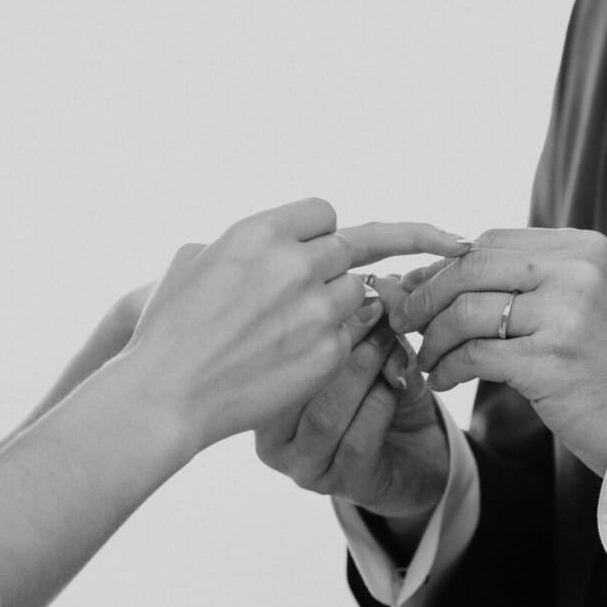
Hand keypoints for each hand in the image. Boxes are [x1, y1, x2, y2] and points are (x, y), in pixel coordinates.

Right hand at [124, 200, 467, 452]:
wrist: (168, 394)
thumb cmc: (168, 330)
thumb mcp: (193, 263)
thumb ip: (237, 244)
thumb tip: (258, 243)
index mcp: (259, 232)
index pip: (324, 212)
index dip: (320, 230)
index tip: (324, 244)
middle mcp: (295, 263)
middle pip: (358, 245)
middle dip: (374, 255)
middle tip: (438, 248)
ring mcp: (316, 309)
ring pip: (362, 294)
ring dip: (346, 308)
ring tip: (304, 332)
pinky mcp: (329, 352)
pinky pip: (353, 338)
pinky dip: (340, 347)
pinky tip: (302, 361)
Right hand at [254, 275, 449, 524]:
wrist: (416, 454)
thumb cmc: (379, 396)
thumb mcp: (371, 350)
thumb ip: (369, 319)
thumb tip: (383, 281)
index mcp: (262, 400)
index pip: (273, 359)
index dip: (314, 321)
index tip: (350, 292)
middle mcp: (273, 439)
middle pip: (297, 385)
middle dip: (341, 343)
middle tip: (376, 314)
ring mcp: (304, 466)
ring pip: (326, 415)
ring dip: (363, 372)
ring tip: (389, 342)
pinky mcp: (341, 485)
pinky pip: (358, 441)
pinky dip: (381, 404)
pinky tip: (397, 382)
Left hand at [393, 229, 606, 477]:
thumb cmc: (606, 364)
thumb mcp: (574, 303)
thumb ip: (516, 281)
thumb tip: (427, 273)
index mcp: (583, 249)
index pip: (491, 241)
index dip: (445, 264)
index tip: (417, 289)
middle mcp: (577, 273)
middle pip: (472, 268)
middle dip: (427, 296)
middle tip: (406, 322)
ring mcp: (567, 317)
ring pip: (466, 312)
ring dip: (434, 338)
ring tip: (426, 357)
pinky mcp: (551, 363)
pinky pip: (474, 355)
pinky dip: (447, 368)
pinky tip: (441, 379)